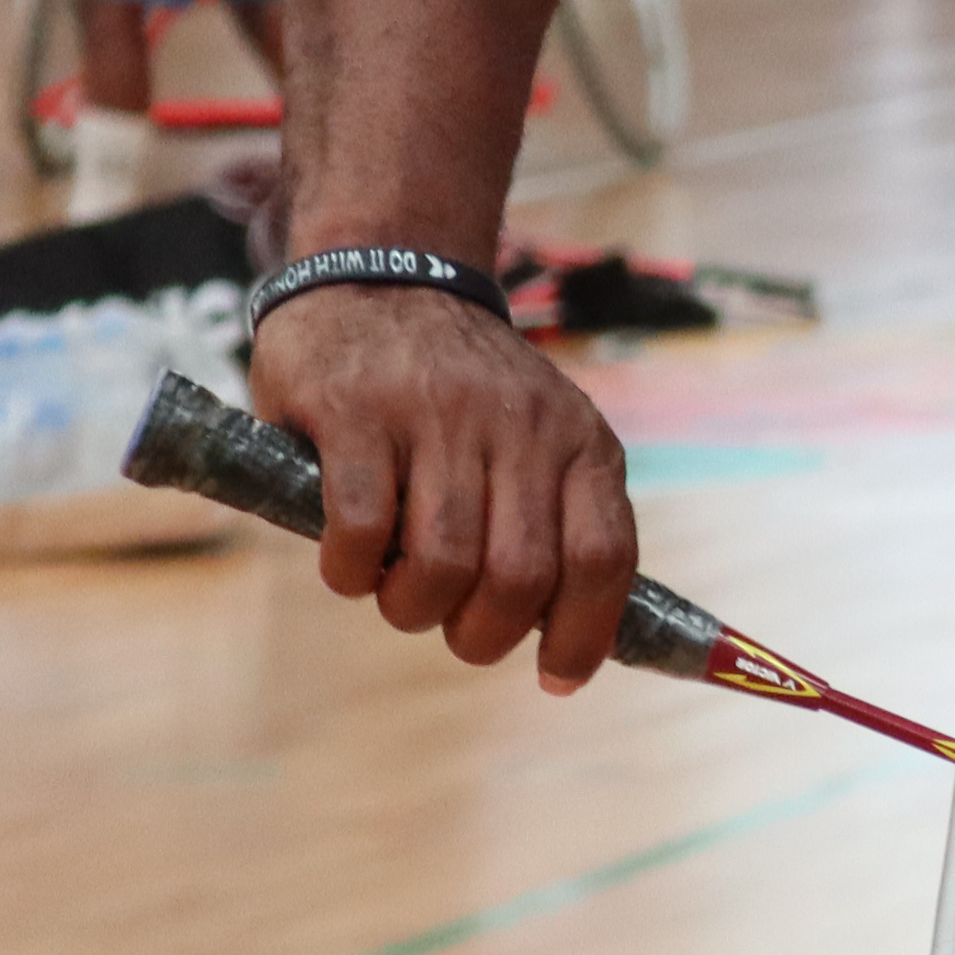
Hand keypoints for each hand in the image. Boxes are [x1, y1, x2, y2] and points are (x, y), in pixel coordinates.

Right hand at [246, 281, 643, 688]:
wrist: (383, 278)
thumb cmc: (462, 393)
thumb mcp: (542, 436)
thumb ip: (559, 516)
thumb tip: (577, 636)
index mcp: (580, 443)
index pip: (605, 557)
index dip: (585, 634)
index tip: (558, 677)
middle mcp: (520, 427)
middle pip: (521, 577)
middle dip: (483, 634)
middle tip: (453, 630)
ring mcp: (438, 416)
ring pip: (444, 560)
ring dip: (413, 608)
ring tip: (397, 596)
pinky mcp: (354, 410)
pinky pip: (360, 524)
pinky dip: (351, 570)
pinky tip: (348, 564)